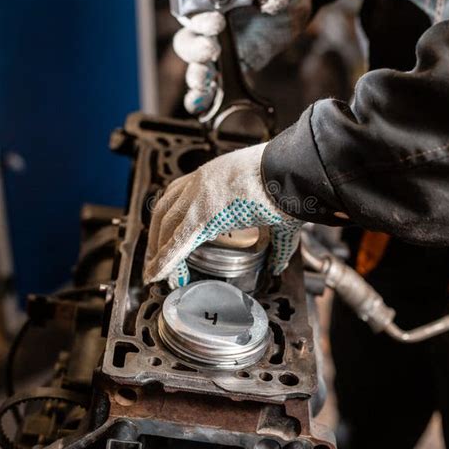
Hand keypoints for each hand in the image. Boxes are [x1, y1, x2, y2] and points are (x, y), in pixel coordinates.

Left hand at [144, 143, 303, 288]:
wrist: (291, 172)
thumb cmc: (288, 185)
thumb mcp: (277, 214)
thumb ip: (276, 243)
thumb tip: (277, 266)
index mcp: (217, 176)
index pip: (180, 195)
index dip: (172, 220)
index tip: (170, 239)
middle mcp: (201, 182)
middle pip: (166, 210)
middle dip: (158, 237)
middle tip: (156, 260)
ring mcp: (199, 196)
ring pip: (166, 226)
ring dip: (158, 251)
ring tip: (156, 274)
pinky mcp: (203, 214)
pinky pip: (177, 242)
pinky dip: (166, 260)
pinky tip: (159, 276)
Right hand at [173, 0, 311, 114]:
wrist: (293, 3)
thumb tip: (271, 0)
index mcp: (214, 4)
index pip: (197, 14)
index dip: (202, 21)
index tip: (217, 23)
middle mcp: (211, 29)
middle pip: (189, 44)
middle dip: (196, 52)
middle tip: (212, 53)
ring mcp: (219, 52)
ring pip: (196, 68)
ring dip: (196, 80)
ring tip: (203, 87)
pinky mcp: (231, 70)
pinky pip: (213, 87)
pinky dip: (205, 99)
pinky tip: (201, 109)